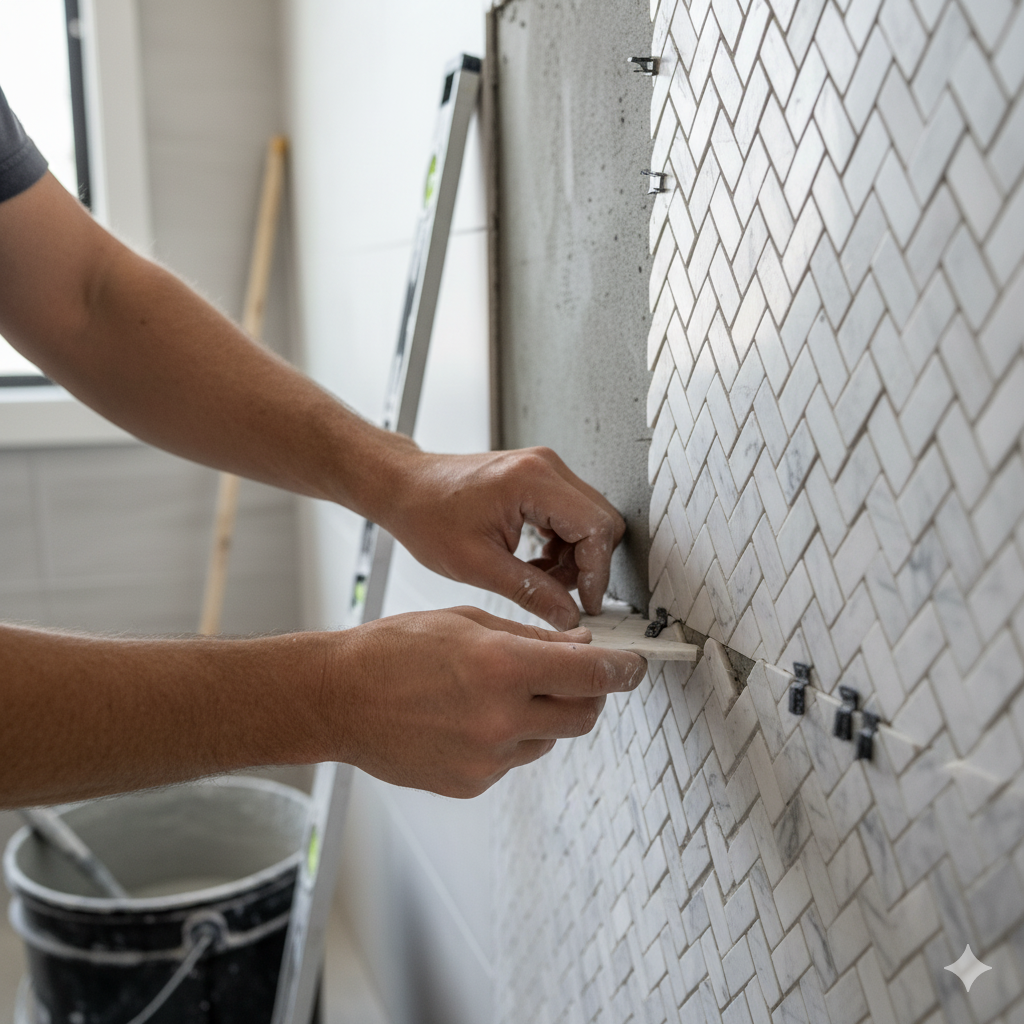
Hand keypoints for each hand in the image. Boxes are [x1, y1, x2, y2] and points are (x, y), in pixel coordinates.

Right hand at [330, 607, 645, 796]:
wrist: (339, 699)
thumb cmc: (394, 650)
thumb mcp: (468, 622)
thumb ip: (531, 638)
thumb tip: (580, 646)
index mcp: (502, 667)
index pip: (592, 673)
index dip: (623, 669)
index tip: (634, 665)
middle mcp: (501, 718)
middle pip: (583, 715)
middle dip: (588, 693)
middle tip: (576, 674)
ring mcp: (487, 758)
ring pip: (549, 737)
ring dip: (544, 714)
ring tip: (500, 691)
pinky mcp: (473, 783)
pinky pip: (514, 758)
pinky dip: (510, 737)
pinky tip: (471, 716)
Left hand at [382, 447, 626, 629]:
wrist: (405, 488)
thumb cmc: (427, 516)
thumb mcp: (477, 565)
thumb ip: (530, 592)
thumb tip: (568, 616)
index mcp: (532, 481)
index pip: (596, 528)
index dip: (596, 573)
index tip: (586, 603)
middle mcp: (545, 466)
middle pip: (601, 521)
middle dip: (587, 565)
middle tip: (559, 594)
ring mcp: (543, 468)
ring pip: (589, 519)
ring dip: (574, 556)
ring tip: (538, 579)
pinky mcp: (538, 477)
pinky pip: (571, 513)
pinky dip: (562, 543)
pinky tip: (534, 562)